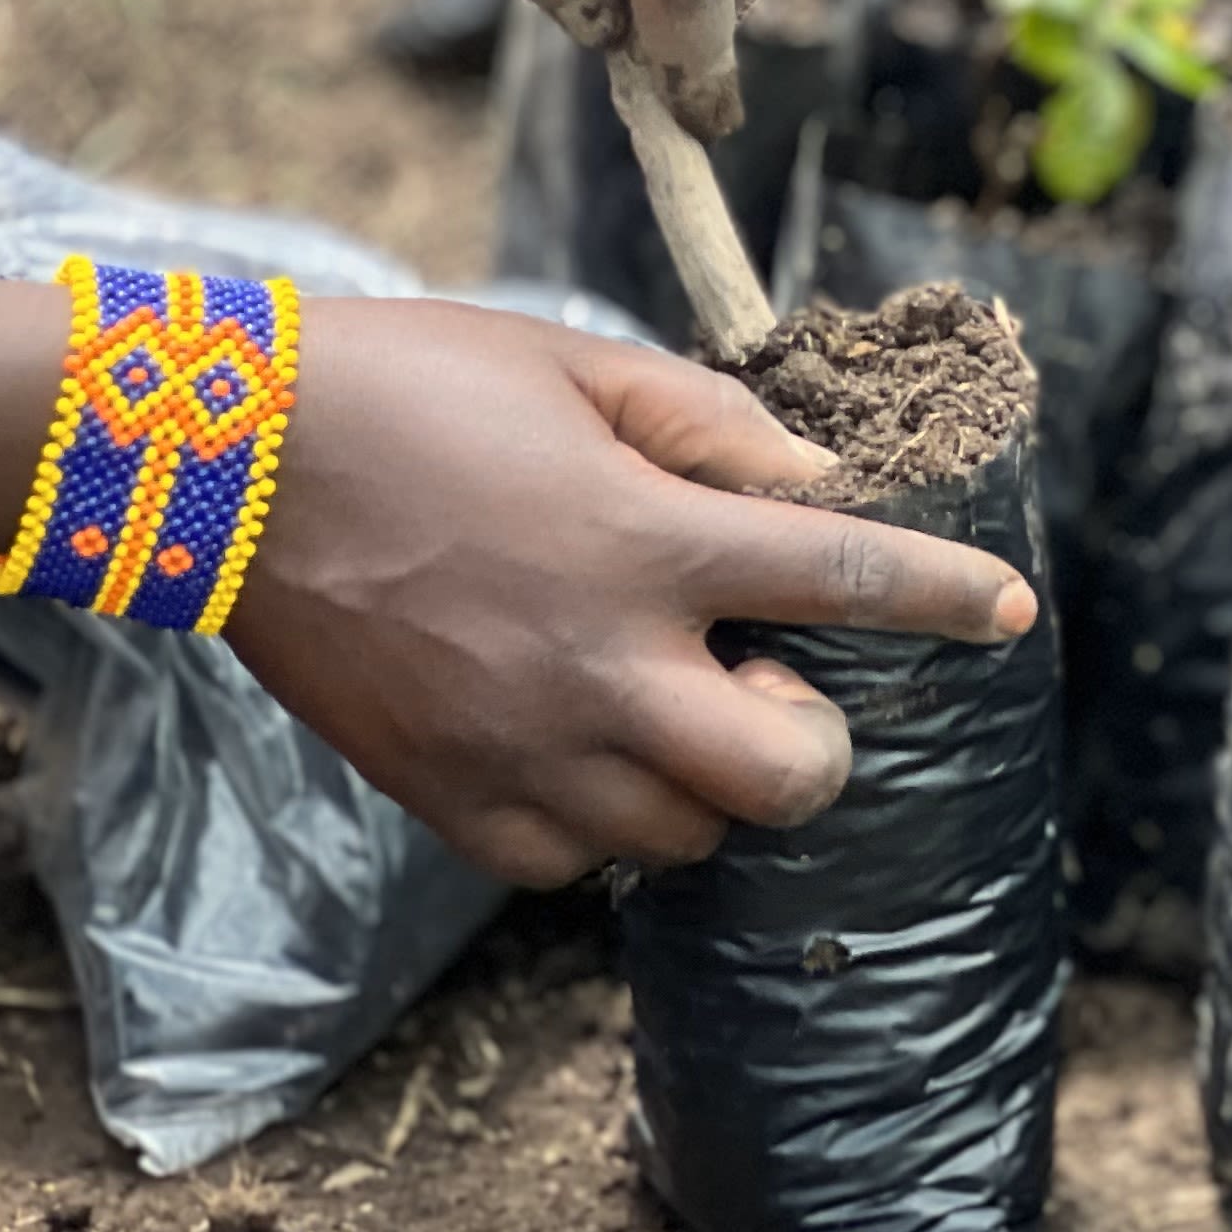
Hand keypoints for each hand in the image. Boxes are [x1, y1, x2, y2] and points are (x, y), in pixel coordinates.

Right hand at [219, 298, 1037, 885]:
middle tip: (765, 673)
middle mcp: (602, 666)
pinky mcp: (449, 799)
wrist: (224, 465)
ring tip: (654, 696)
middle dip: (813, 738)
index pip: (853, 579)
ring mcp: (525, 749)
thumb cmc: (411, 389)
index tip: (1008, 612)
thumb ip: (716, 429)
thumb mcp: (581, 367)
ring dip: (702, 775)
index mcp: (650, 542)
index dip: (950, 599)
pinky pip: (572, 864)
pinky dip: (598, 820)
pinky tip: (573, 742)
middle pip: (790, 776)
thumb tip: (817, 480)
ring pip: (686, 833)